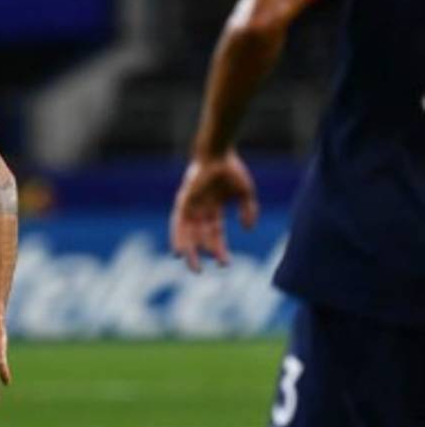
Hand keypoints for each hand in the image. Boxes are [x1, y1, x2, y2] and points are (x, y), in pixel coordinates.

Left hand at [170, 150, 258, 271]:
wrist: (219, 153)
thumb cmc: (232, 170)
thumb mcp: (245, 194)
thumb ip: (248, 211)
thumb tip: (248, 229)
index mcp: (214, 210)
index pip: (216, 235)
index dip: (219, 249)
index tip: (225, 264)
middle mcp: (200, 211)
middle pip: (197, 237)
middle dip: (198, 255)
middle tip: (198, 272)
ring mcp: (190, 206)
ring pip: (185, 233)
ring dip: (186, 249)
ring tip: (187, 264)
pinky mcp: (183, 202)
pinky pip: (178, 223)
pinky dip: (177, 237)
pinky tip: (178, 250)